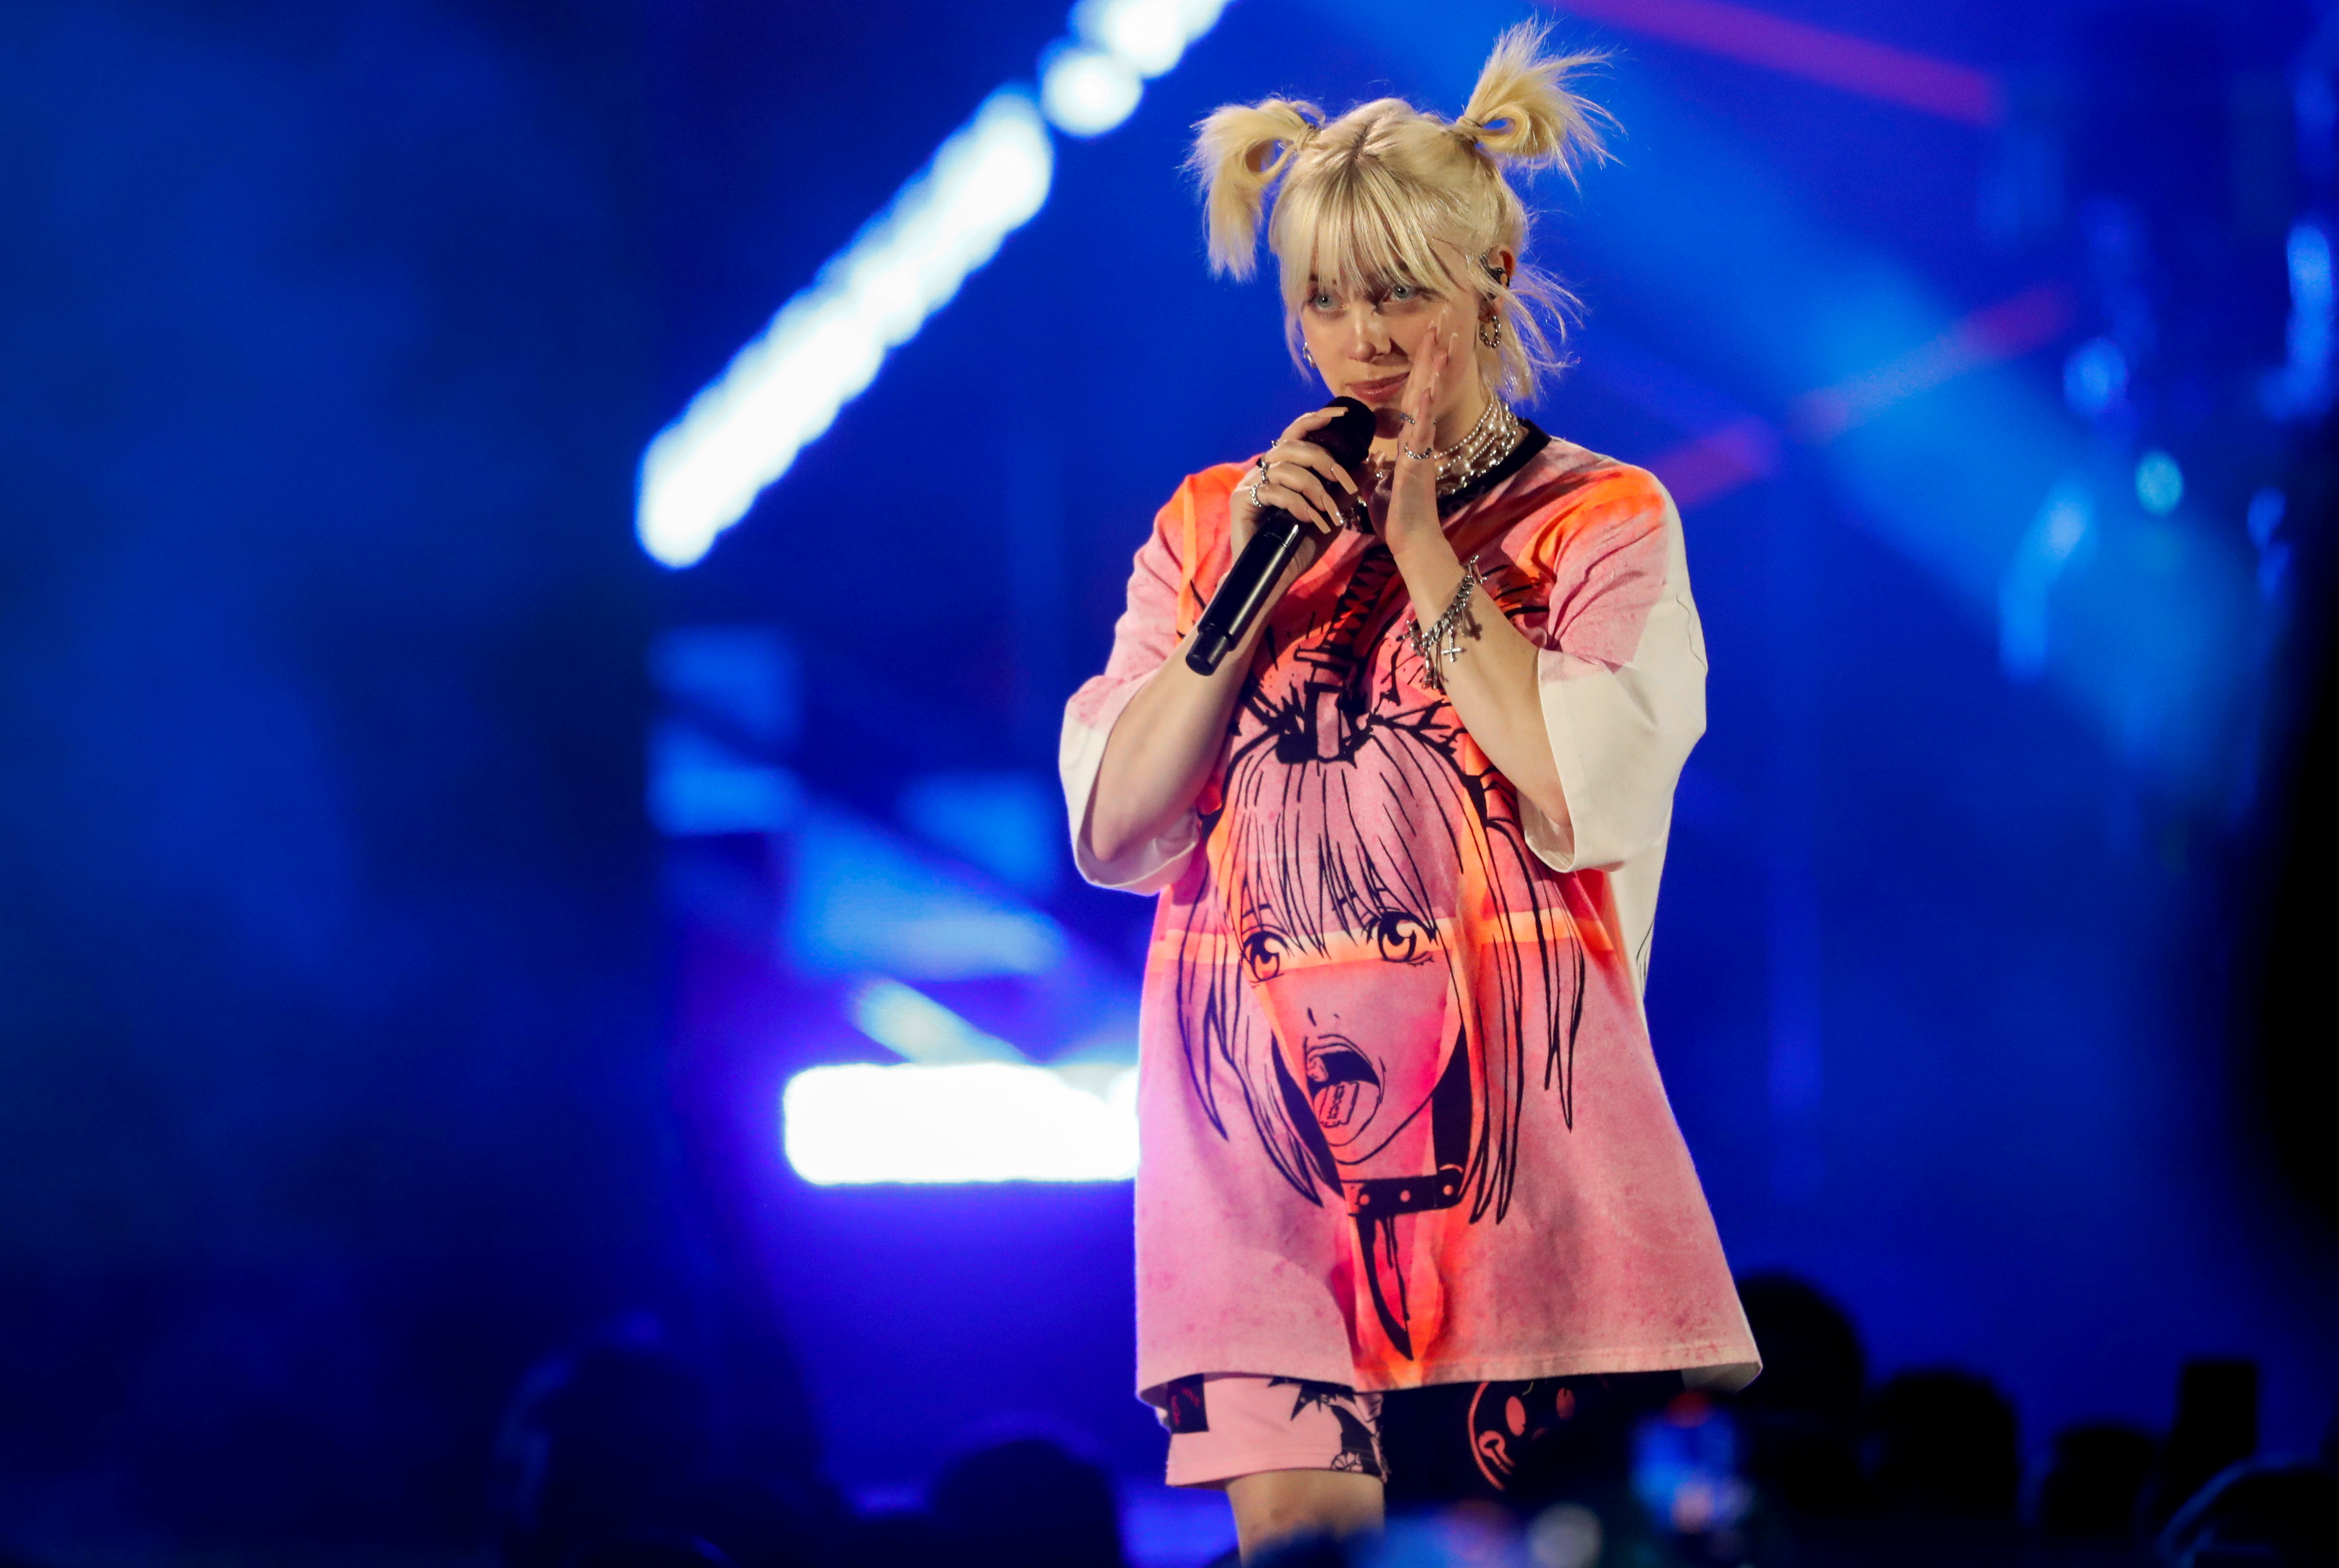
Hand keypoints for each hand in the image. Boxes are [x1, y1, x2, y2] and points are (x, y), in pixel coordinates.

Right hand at [1227, 405, 1364, 565]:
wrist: (1274, 577)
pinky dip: (1297, 504)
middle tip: (1344, 483)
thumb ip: (1347, 487)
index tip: (1343, 414)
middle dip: (1324, 460)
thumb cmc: (1300, 545)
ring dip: (1314, 489)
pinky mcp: (1241, 501)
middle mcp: (1265, 470)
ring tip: (1327, 512)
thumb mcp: (1333, 513)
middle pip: (1292, 444)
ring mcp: (1250, 484)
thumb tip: (1373, 458)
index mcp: (1284, 467)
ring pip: (1286, 468)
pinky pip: (1274, 491)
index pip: (1297, 431)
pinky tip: (1308, 520)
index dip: (1317, 418)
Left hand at [1384, 323, 1462, 549]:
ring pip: (1427, 404)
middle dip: (1432, 355)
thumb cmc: (1396, 515)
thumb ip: (1378, 467)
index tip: (1428, 340)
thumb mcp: (1379, 484)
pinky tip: (1426, 388)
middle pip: (1425, 388)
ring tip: (1442, 343)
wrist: (1409, 540)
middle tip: (1441, 323)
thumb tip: (1373, 459)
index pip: (1414, 395)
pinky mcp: (1417, 465)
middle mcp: (1418, 440)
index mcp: (1409, 441)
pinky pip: (1421, 433)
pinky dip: (1422, 410)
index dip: (1421, 367)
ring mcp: (1420, 450)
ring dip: (1433, 373)